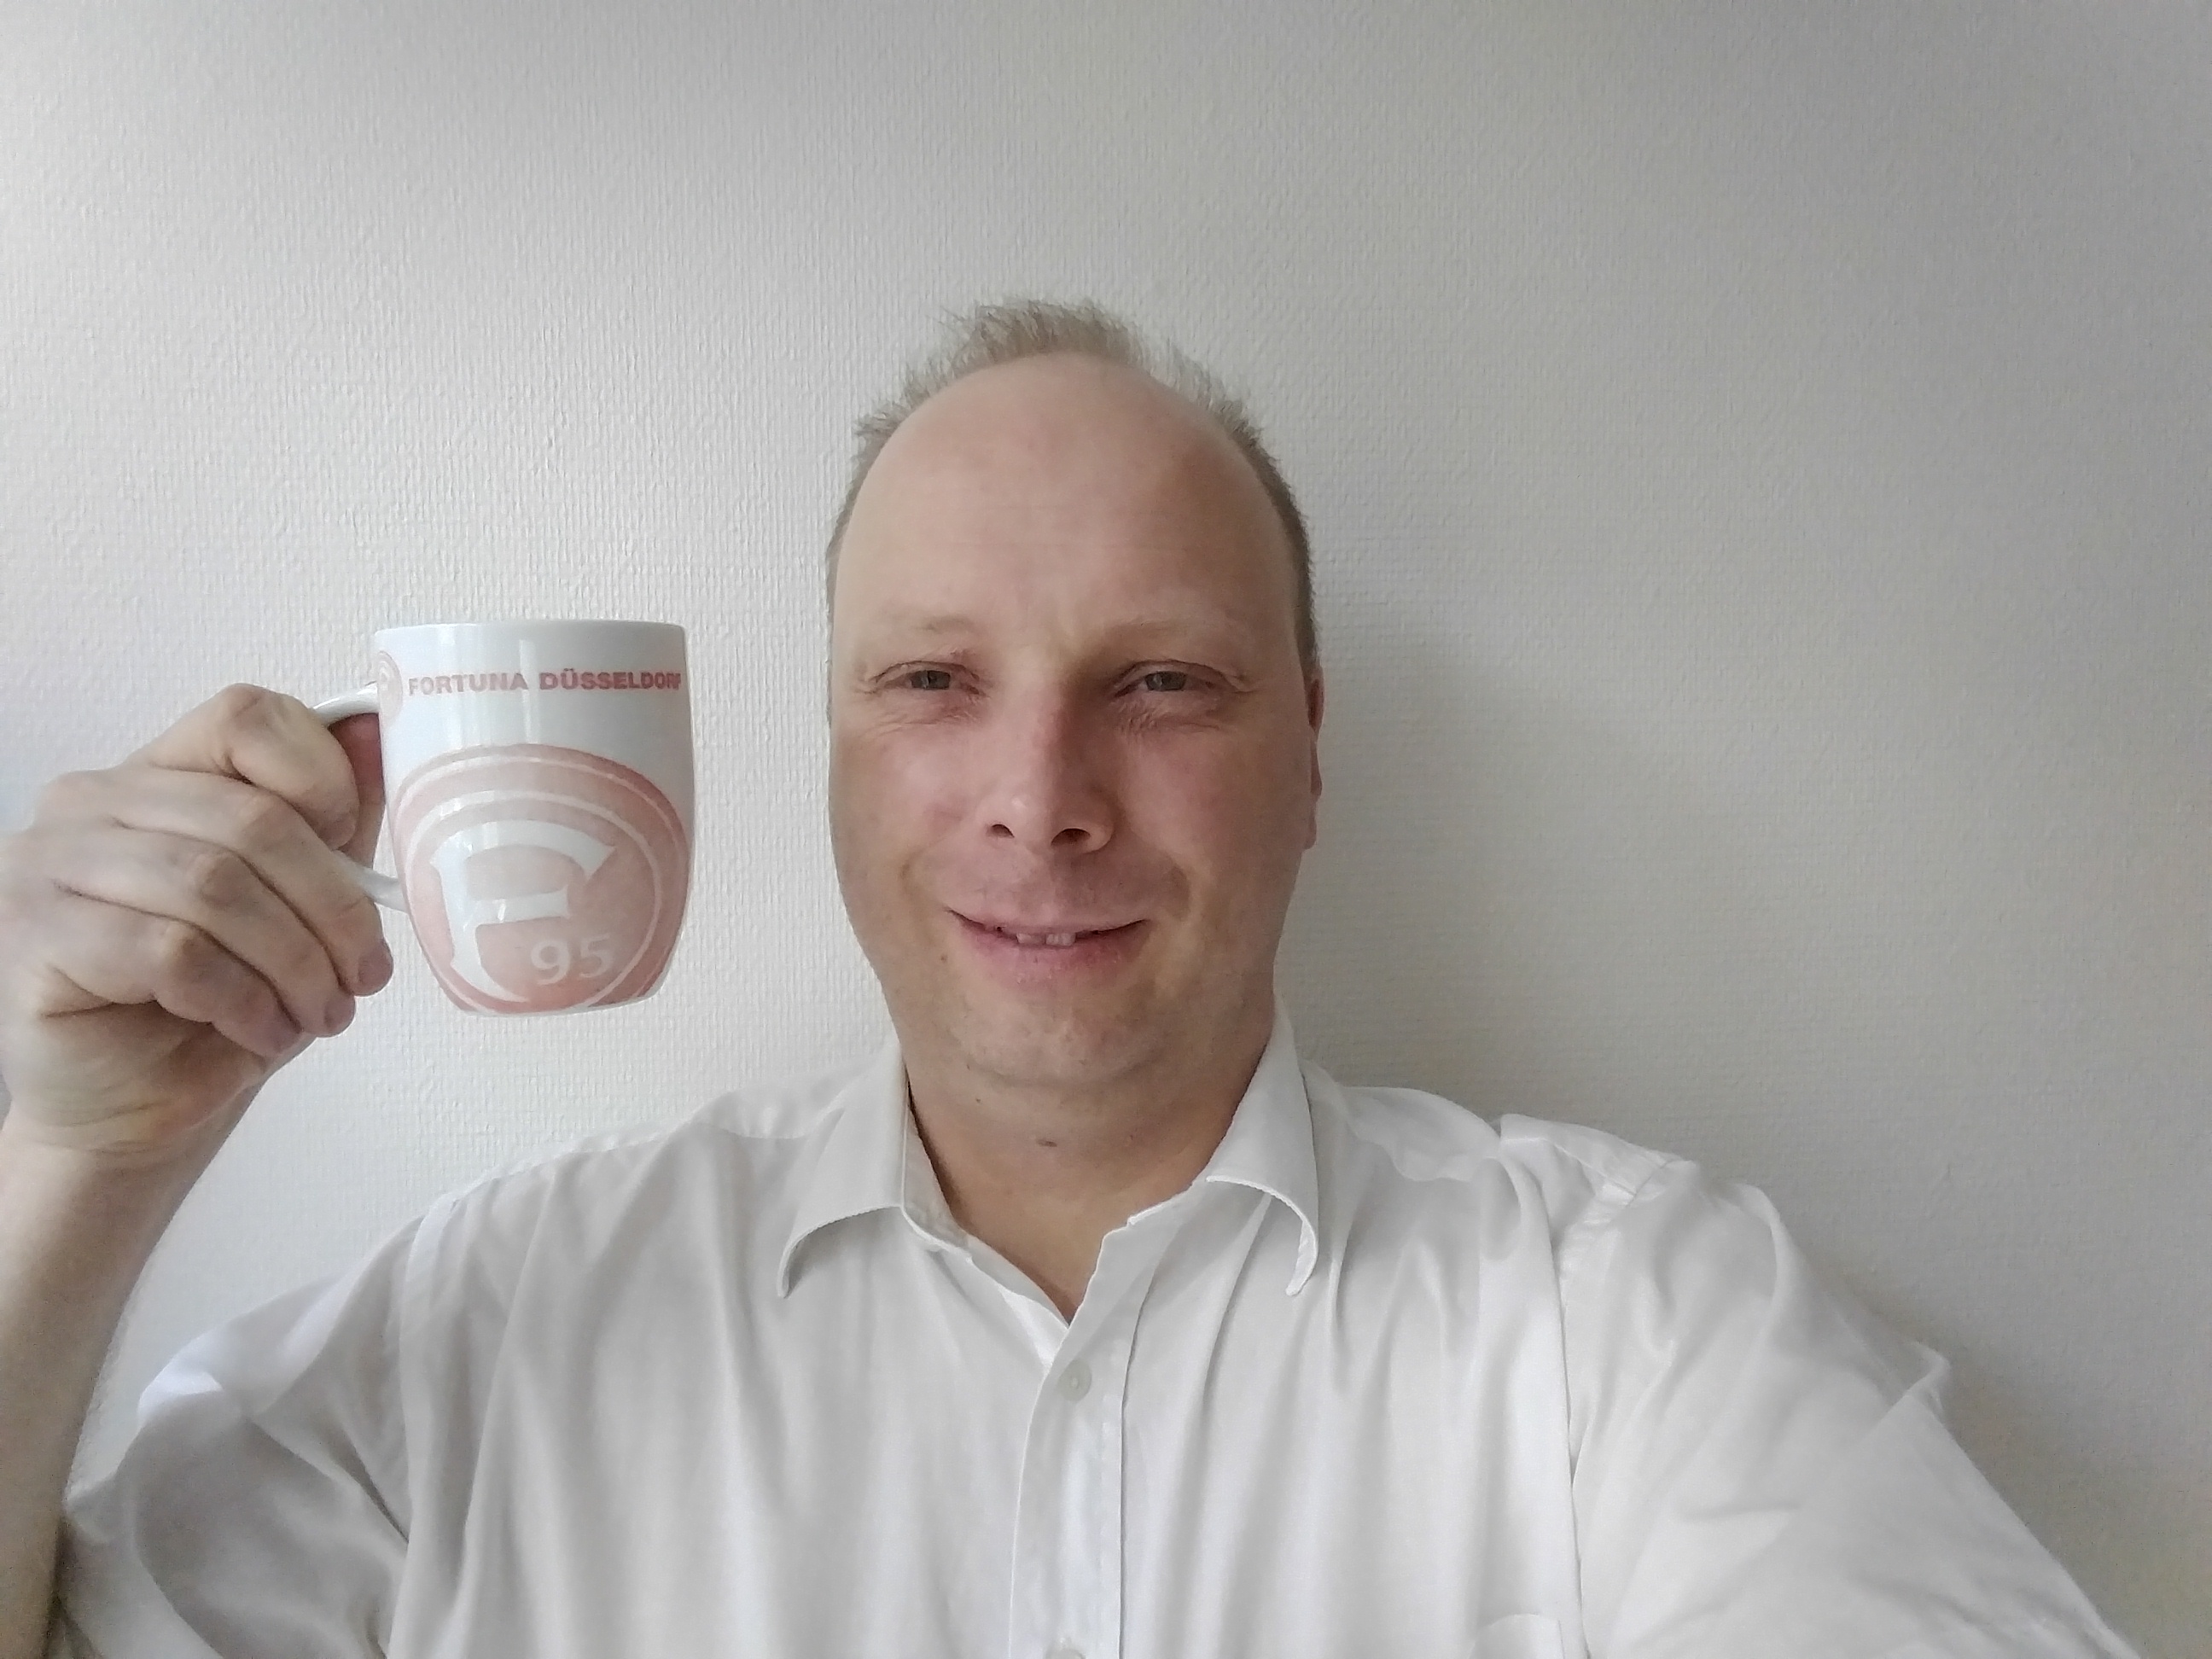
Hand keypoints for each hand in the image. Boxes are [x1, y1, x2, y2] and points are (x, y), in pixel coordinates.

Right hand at [0, 685, 393, 1164]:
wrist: (137, 1111)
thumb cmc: (222, 1006)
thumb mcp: (301, 905)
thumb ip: (333, 820)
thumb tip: (380, 729)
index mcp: (160, 774)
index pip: (246, 718)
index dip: (325, 781)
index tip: (360, 860)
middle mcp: (92, 802)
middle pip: (250, 819)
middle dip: (332, 908)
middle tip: (364, 974)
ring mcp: (50, 862)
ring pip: (215, 886)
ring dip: (295, 963)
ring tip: (321, 1012)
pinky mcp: (38, 936)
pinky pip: (172, 951)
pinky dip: (243, 999)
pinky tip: (261, 1030)